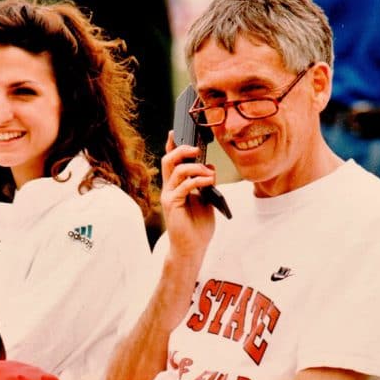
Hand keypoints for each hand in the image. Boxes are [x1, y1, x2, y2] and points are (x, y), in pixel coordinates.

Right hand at [159, 131, 216, 258]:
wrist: (192, 248)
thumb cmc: (198, 226)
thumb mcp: (207, 199)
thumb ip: (207, 183)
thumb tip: (210, 167)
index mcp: (176, 186)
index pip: (172, 161)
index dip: (172, 145)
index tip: (176, 132)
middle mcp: (169, 188)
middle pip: (168, 160)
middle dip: (182, 150)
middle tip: (197, 149)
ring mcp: (169, 196)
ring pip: (176, 170)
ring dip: (195, 167)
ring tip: (209, 172)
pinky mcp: (172, 204)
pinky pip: (184, 186)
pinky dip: (198, 180)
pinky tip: (209, 181)